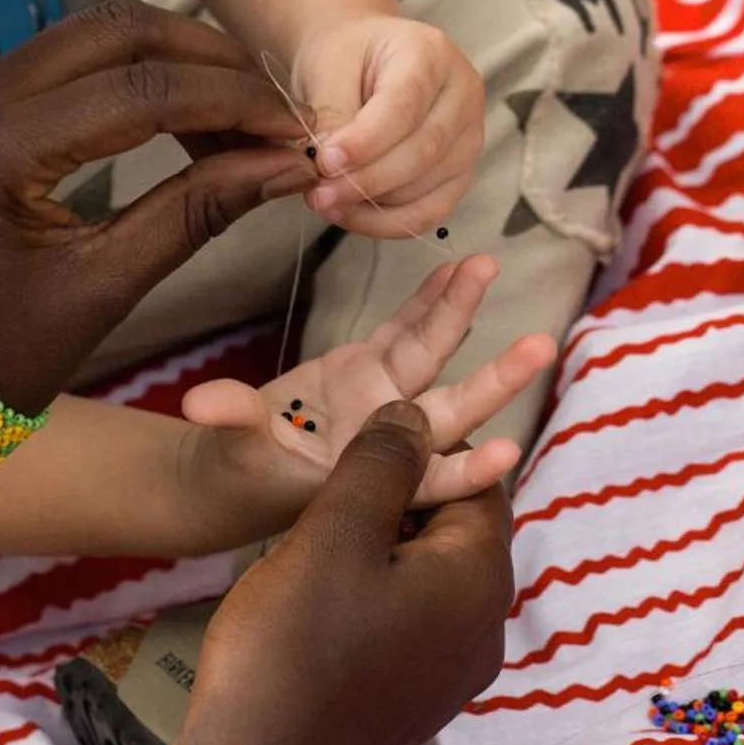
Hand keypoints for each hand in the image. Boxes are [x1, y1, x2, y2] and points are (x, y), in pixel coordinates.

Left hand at [0, 1, 315, 413]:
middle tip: (278, 111)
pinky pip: (72, 65)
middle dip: (212, 63)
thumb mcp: (101, 291)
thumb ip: (194, 215)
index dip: (234, 102)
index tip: (298, 130)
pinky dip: (138, 81)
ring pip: (98, 37)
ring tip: (242, 122)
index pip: (143, 91)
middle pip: (121, 33)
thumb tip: (286, 167)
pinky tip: (188, 125)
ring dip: (179, 65)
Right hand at [180, 255, 552, 529]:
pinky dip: (428, 302)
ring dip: (459, 313)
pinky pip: (406, 331)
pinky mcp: (370, 368)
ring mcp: (383, 399)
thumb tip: (201, 402)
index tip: (507, 452)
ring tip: (486, 265)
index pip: (425, 479)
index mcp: (368, 478)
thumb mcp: (234, 455)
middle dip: (496, 380)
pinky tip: (454, 269)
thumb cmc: (240, 478)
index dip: (465, 469)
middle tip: (542, 348)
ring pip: (432, 358)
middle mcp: (389, 439)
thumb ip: (230, 423)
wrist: (237, 471)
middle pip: (451, 412)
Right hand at [188, 402, 514, 744]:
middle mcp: (482, 633)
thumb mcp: (334, 531)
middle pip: (455, 533)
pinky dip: (370, 597)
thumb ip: (382, 464)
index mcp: (479, 582)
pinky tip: (313, 599)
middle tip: (331, 486)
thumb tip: (416, 415)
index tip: (365, 438)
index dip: (427, 449)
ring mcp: (449, 677)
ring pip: (426, 580)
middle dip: (400, 500)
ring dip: (380, 549)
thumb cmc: (293, 646)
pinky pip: (405, 625)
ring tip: (315, 537)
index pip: (481, 483)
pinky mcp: (410, 704)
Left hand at [290, 15, 485, 235]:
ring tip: (324, 201)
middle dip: (365, 181)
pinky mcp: (459, 173)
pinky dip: (387, 223)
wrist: (360, 60)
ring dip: (372, 206)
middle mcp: (463, 96)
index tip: (324, 163)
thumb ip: (332, 114)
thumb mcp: (328, 68)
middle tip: (318, 194)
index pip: (404, 107)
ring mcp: (468, 137)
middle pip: (422, 153)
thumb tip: (331, 168)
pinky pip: (430, 211)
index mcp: (431, 54)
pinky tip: (349, 215)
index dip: (364, 142)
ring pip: (426, 188)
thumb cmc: (346, 57)